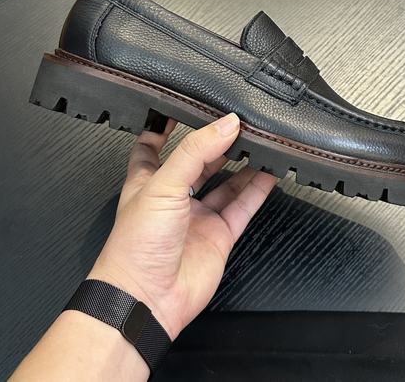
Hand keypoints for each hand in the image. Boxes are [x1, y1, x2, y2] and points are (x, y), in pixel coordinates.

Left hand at [89, 113, 276, 340]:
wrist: (147, 298)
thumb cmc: (136, 244)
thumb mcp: (162, 184)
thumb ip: (195, 151)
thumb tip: (226, 124)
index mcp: (148, 181)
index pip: (153, 145)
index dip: (165, 126)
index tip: (183, 105)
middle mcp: (173, 197)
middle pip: (198, 162)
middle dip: (216, 142)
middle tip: (238, 122)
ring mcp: (198, 217)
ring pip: (225, 183)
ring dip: (242, 164)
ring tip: (260, 142)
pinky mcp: (218, 236)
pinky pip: (242, 208)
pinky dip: (257, 191)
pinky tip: (269, 173)